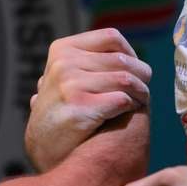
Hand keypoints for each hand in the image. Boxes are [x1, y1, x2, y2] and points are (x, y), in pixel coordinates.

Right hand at [25, 29, 151, 170]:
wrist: (43, 147)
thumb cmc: (61, 112)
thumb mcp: (65, 76)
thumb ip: (90, 62)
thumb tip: (129, 57)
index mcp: (62, 49)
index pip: (112, 38)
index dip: (131, 54)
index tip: (135, 71)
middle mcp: (64, 63)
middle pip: (123, 61)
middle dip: (141, 76)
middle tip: (144, 91)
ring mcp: (70, 85)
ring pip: (126, 79)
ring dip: (141, 92)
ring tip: (140, 102)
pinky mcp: (81, 108)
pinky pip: (123, 99)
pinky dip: (132, 107)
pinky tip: (128, 114)